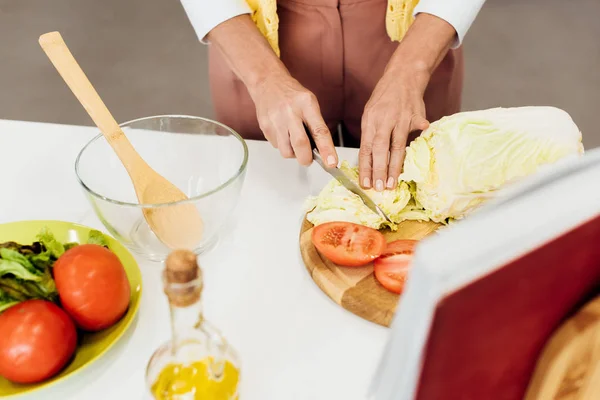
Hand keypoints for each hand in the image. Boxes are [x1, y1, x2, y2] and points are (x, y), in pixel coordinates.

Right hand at [249, 72, 337, 166]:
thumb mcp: (310, 103)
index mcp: (306, 104)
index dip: (327, 149)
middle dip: (306, 159)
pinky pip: (277, 146)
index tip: (331, 163)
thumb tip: (322, 151)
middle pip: (300, 144)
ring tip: (294, 142)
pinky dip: (283, 145)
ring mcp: (275, 120)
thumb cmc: (292, 95)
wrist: (267, 83)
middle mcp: (290, 112)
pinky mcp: (265, 127)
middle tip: (308, 159)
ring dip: (293, 153)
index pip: (319, 131)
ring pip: (286, 151)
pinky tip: (283, 134)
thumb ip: (316, 125)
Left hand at [359, 67, 429, 190]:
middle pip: (380, 150)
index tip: (365, 183)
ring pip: (397, 145)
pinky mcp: (416, 114)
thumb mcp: (370, 114)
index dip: (365, 167)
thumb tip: (370, 159)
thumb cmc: (385, 98)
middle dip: (379, 171)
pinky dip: (421, 128)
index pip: (365, 149)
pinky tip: (423, 136)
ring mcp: (400, 118)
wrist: (402, 76)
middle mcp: (383, 121)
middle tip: (379, 188)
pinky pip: (418, 124)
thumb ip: (371, 135)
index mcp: (370, 122)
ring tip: (393, 183)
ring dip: (395, 166)